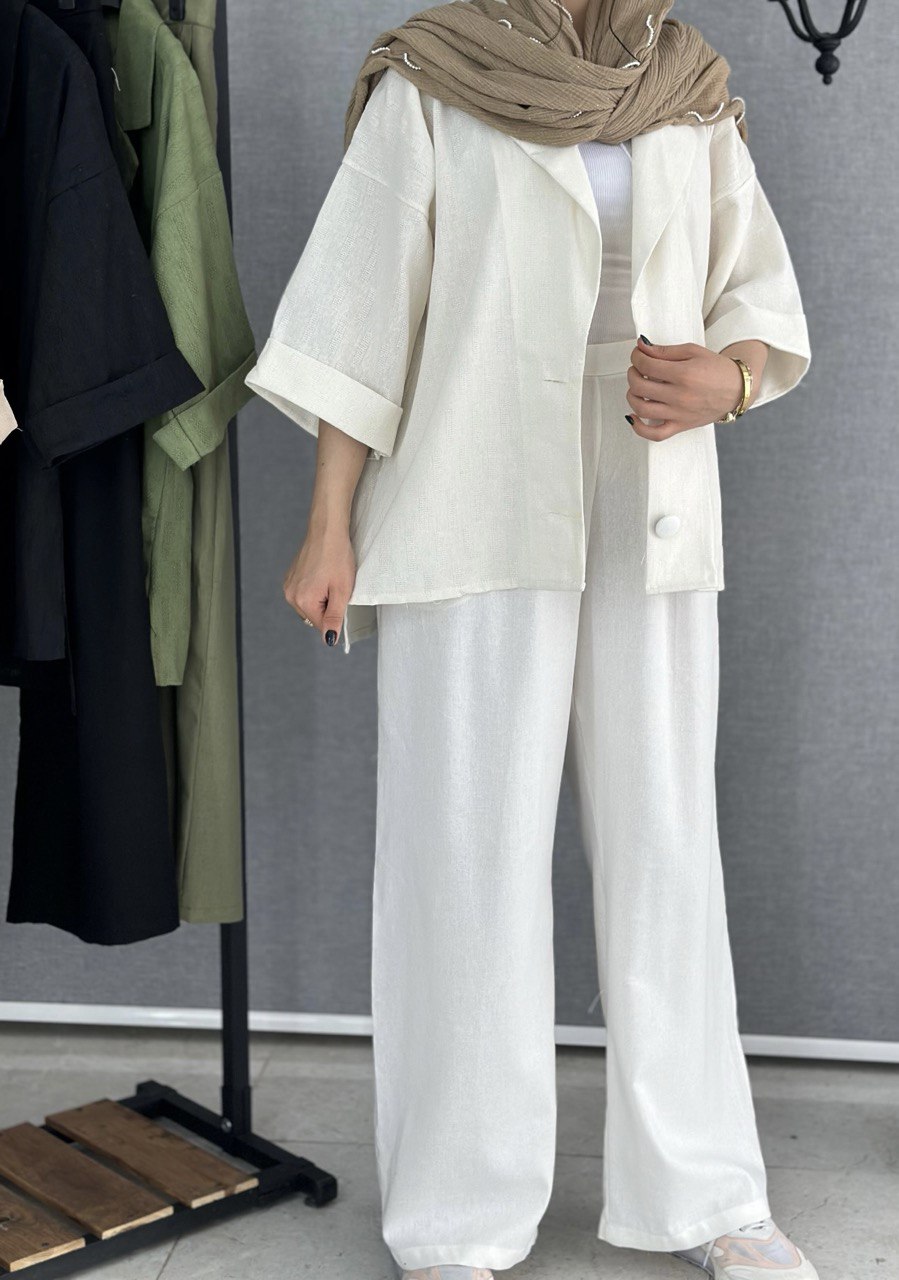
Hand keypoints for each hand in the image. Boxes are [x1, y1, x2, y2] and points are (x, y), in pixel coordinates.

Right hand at [283, 522, 355, 647]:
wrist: (326, 531)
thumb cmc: (337, 557)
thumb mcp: (342, 591)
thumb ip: (334, 618)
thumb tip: (329, 639)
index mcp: (303, 601)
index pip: (321, 626)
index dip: (335, 616)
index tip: (340, 598)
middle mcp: (291, 596)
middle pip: (314, 616)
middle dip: (327, 607)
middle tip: (336, 586)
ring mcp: (288, 586)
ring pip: (309, 606)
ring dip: (321, 599)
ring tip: (329, 579)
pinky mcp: (290, 578)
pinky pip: (304, 594)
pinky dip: (314, 590)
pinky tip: (322, 575)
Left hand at [624, 336, 746, 439]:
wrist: (737, 389)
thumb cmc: (717, 370)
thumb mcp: (693, 352)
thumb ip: (665, 351)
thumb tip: (642, 347)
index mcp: (684, 374)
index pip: (646, 365)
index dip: (636, 357)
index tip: (637, 354)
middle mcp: (680, 396)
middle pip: (639, 385)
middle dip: (632, 373)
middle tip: (637, 368)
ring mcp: (679, 414)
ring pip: (641, 408)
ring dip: (632, 395)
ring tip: (637, 387)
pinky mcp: (680, 426)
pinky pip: (654, 434)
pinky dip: (638, 427)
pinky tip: (633, 416)